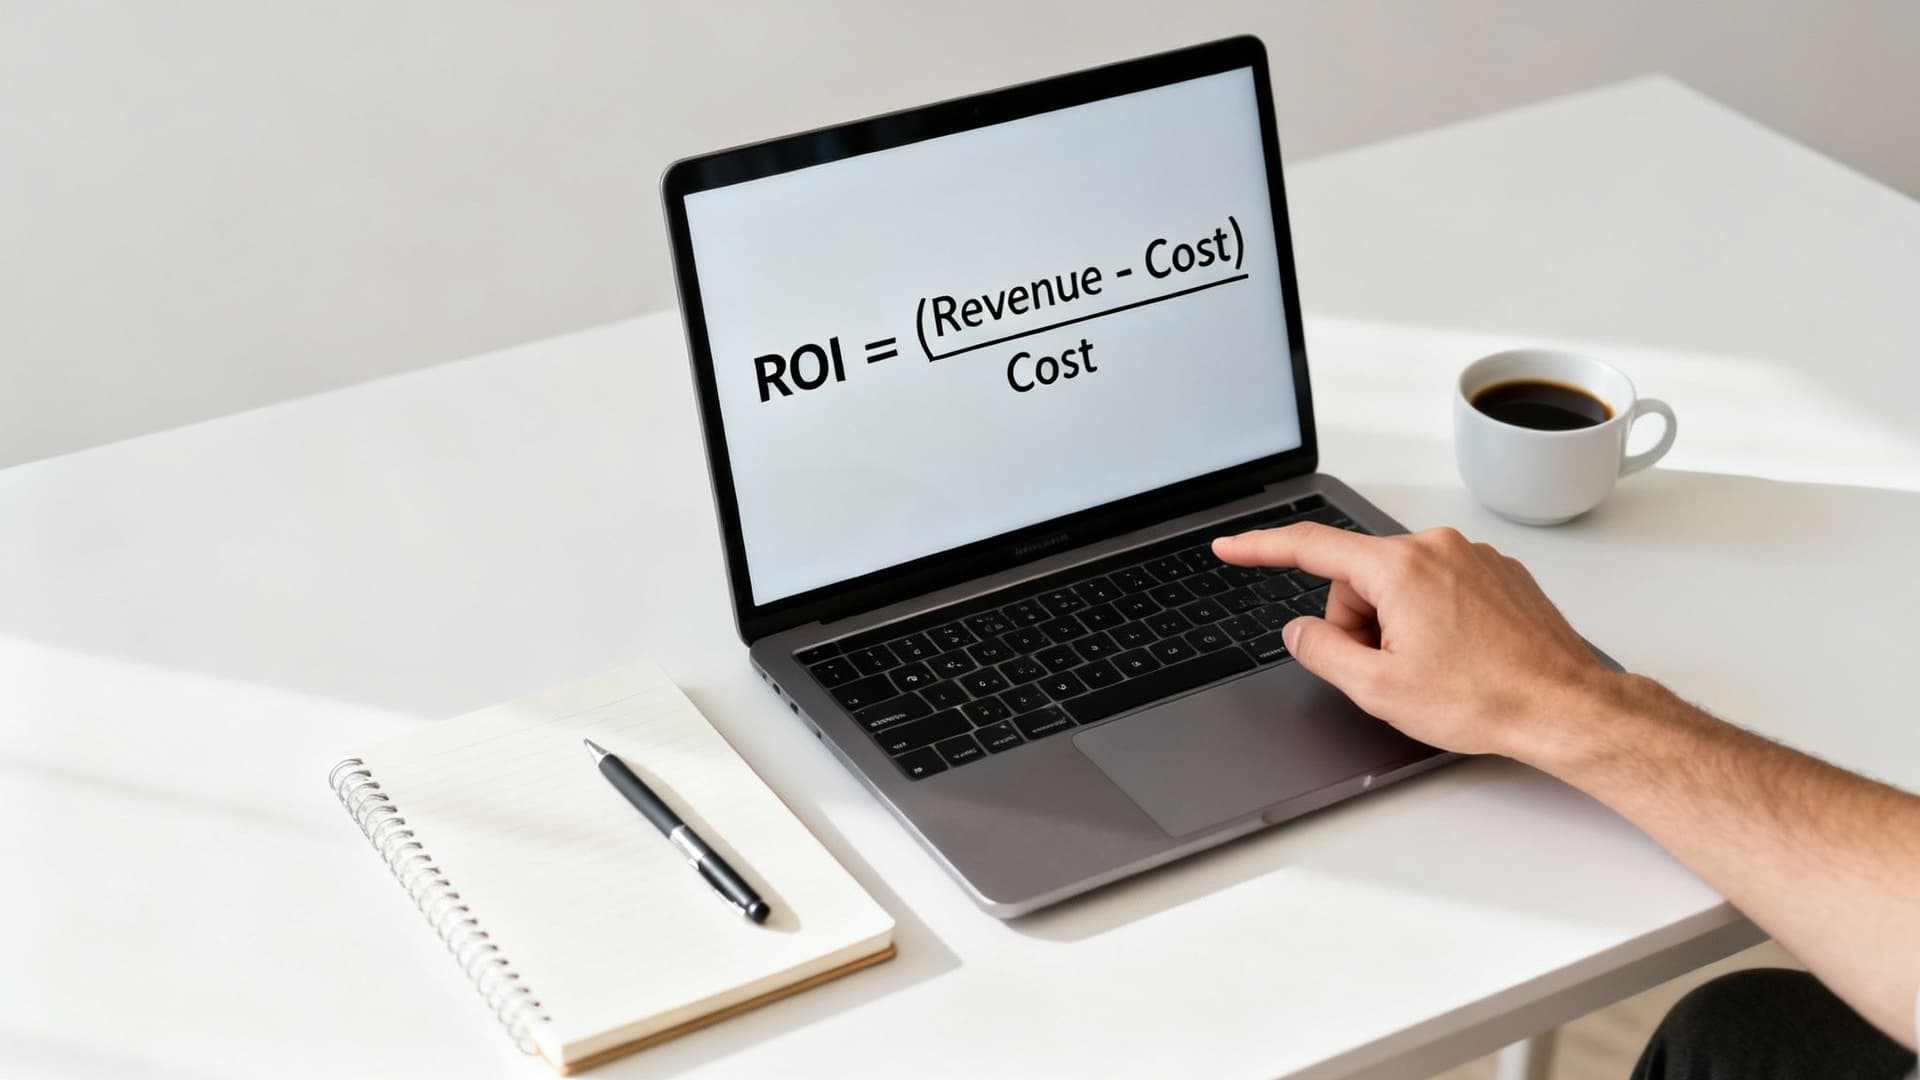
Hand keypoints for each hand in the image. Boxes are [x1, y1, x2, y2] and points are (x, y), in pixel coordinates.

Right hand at [1211, 524, 1618, 762]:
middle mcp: (1437, 547)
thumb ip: (1322, 652)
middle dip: (1358, 623)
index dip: (1261, 549)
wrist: (1564, 708)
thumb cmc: (1485, 699)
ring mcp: (1472, 556)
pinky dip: (1433, 619)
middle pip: (1359, 578)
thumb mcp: (1379, 688)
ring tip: (1435, 668)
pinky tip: (1460, 656)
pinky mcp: (1498, 572)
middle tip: (1389, 670)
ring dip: (1398, 625)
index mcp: (1400, 568)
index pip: (1311, 548)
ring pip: (1400, 585)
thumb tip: (1300, 631)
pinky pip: (1439, 587)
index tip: (1231, 547)